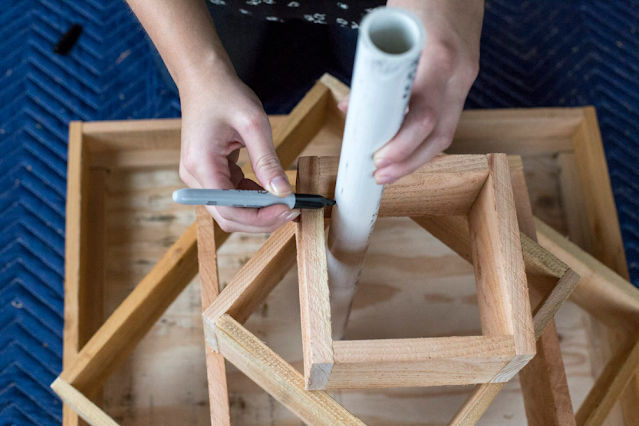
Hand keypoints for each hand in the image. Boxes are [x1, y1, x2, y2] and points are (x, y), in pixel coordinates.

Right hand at [178, 64, 297, 232]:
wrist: (203, 79)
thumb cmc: (225, 94)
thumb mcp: (253, 124)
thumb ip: (268, 161)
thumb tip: (283, 192)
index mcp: (201, 165)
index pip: (229, 209)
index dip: (260, 217)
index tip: (288, 209)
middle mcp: (195, 177)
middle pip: (228, 216)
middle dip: (262, 219)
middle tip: (292, 210)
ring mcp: (200, 177)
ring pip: (230, 210)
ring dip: (259, 211)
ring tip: (286, 202)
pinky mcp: (208, 173)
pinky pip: (231, 196)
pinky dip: (252, 198)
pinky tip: (271, 192)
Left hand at [340, 0, 483, 184]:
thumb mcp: (390, 28)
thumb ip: (372, 68)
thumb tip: (351, 108)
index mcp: (438, 59)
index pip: (423, 116)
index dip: (401, 146)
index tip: (378, 161)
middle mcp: (457, 73)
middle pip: (439, 135)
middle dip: (408, 162)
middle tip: (380, 175)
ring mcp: (465, 78)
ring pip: (447, 132)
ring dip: (419, 157)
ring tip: (391, 171)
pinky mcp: (464, 80)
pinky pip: (449, 119)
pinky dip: (427, 139)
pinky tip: (409, 150)